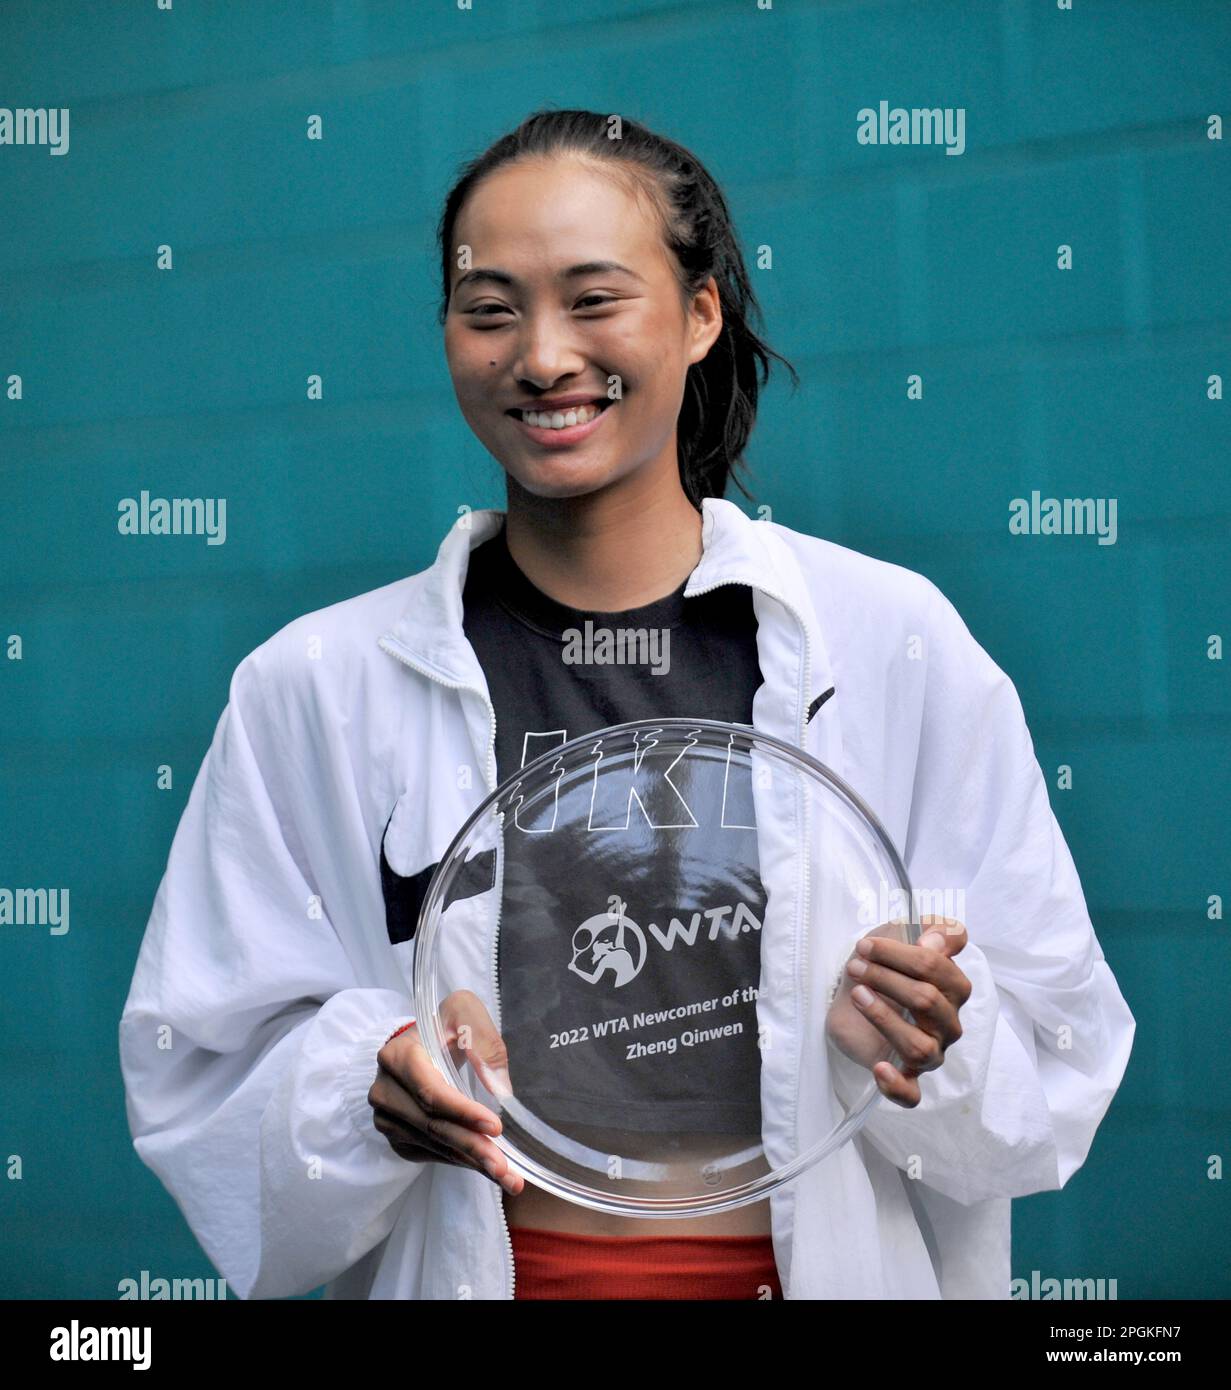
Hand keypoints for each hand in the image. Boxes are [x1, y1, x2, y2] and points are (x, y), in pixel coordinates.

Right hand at [367, 989, 524, 1194]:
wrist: (423, 1041)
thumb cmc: (447, 1025)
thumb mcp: (465, 1014)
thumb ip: (483, 1042)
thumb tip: (498, 1085)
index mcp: (398, 1055)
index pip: (430, 1092)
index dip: (463, 1112)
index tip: (495, 1126)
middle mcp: (385, 1090)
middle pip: (432, 1125)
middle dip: (472, 1147)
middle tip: (505, 1168)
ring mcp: (387, 1117)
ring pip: (433, 1144)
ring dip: (471, 1162)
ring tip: (507, 1177)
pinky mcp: (397, 1136)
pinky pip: (430, 1154)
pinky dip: (459, 1161)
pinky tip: (485, 1167)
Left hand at [825, 916, 971, 1107]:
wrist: (849, 989)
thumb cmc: (883, 962)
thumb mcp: (904, 933)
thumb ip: (935, 930)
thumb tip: (934, 943)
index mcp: (953, 988)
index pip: (936, 969)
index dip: (899, 955)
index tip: (866, 946)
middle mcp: (947, 1023)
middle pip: (927, 1002)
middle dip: (886, 978)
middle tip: (855, 966)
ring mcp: (929, 1052)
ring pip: (920, 1047)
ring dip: (884, 1018)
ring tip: (857, 995)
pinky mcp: (904, 1074)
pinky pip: (912, 1094)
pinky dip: (897, 1086)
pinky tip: (878, 1067)